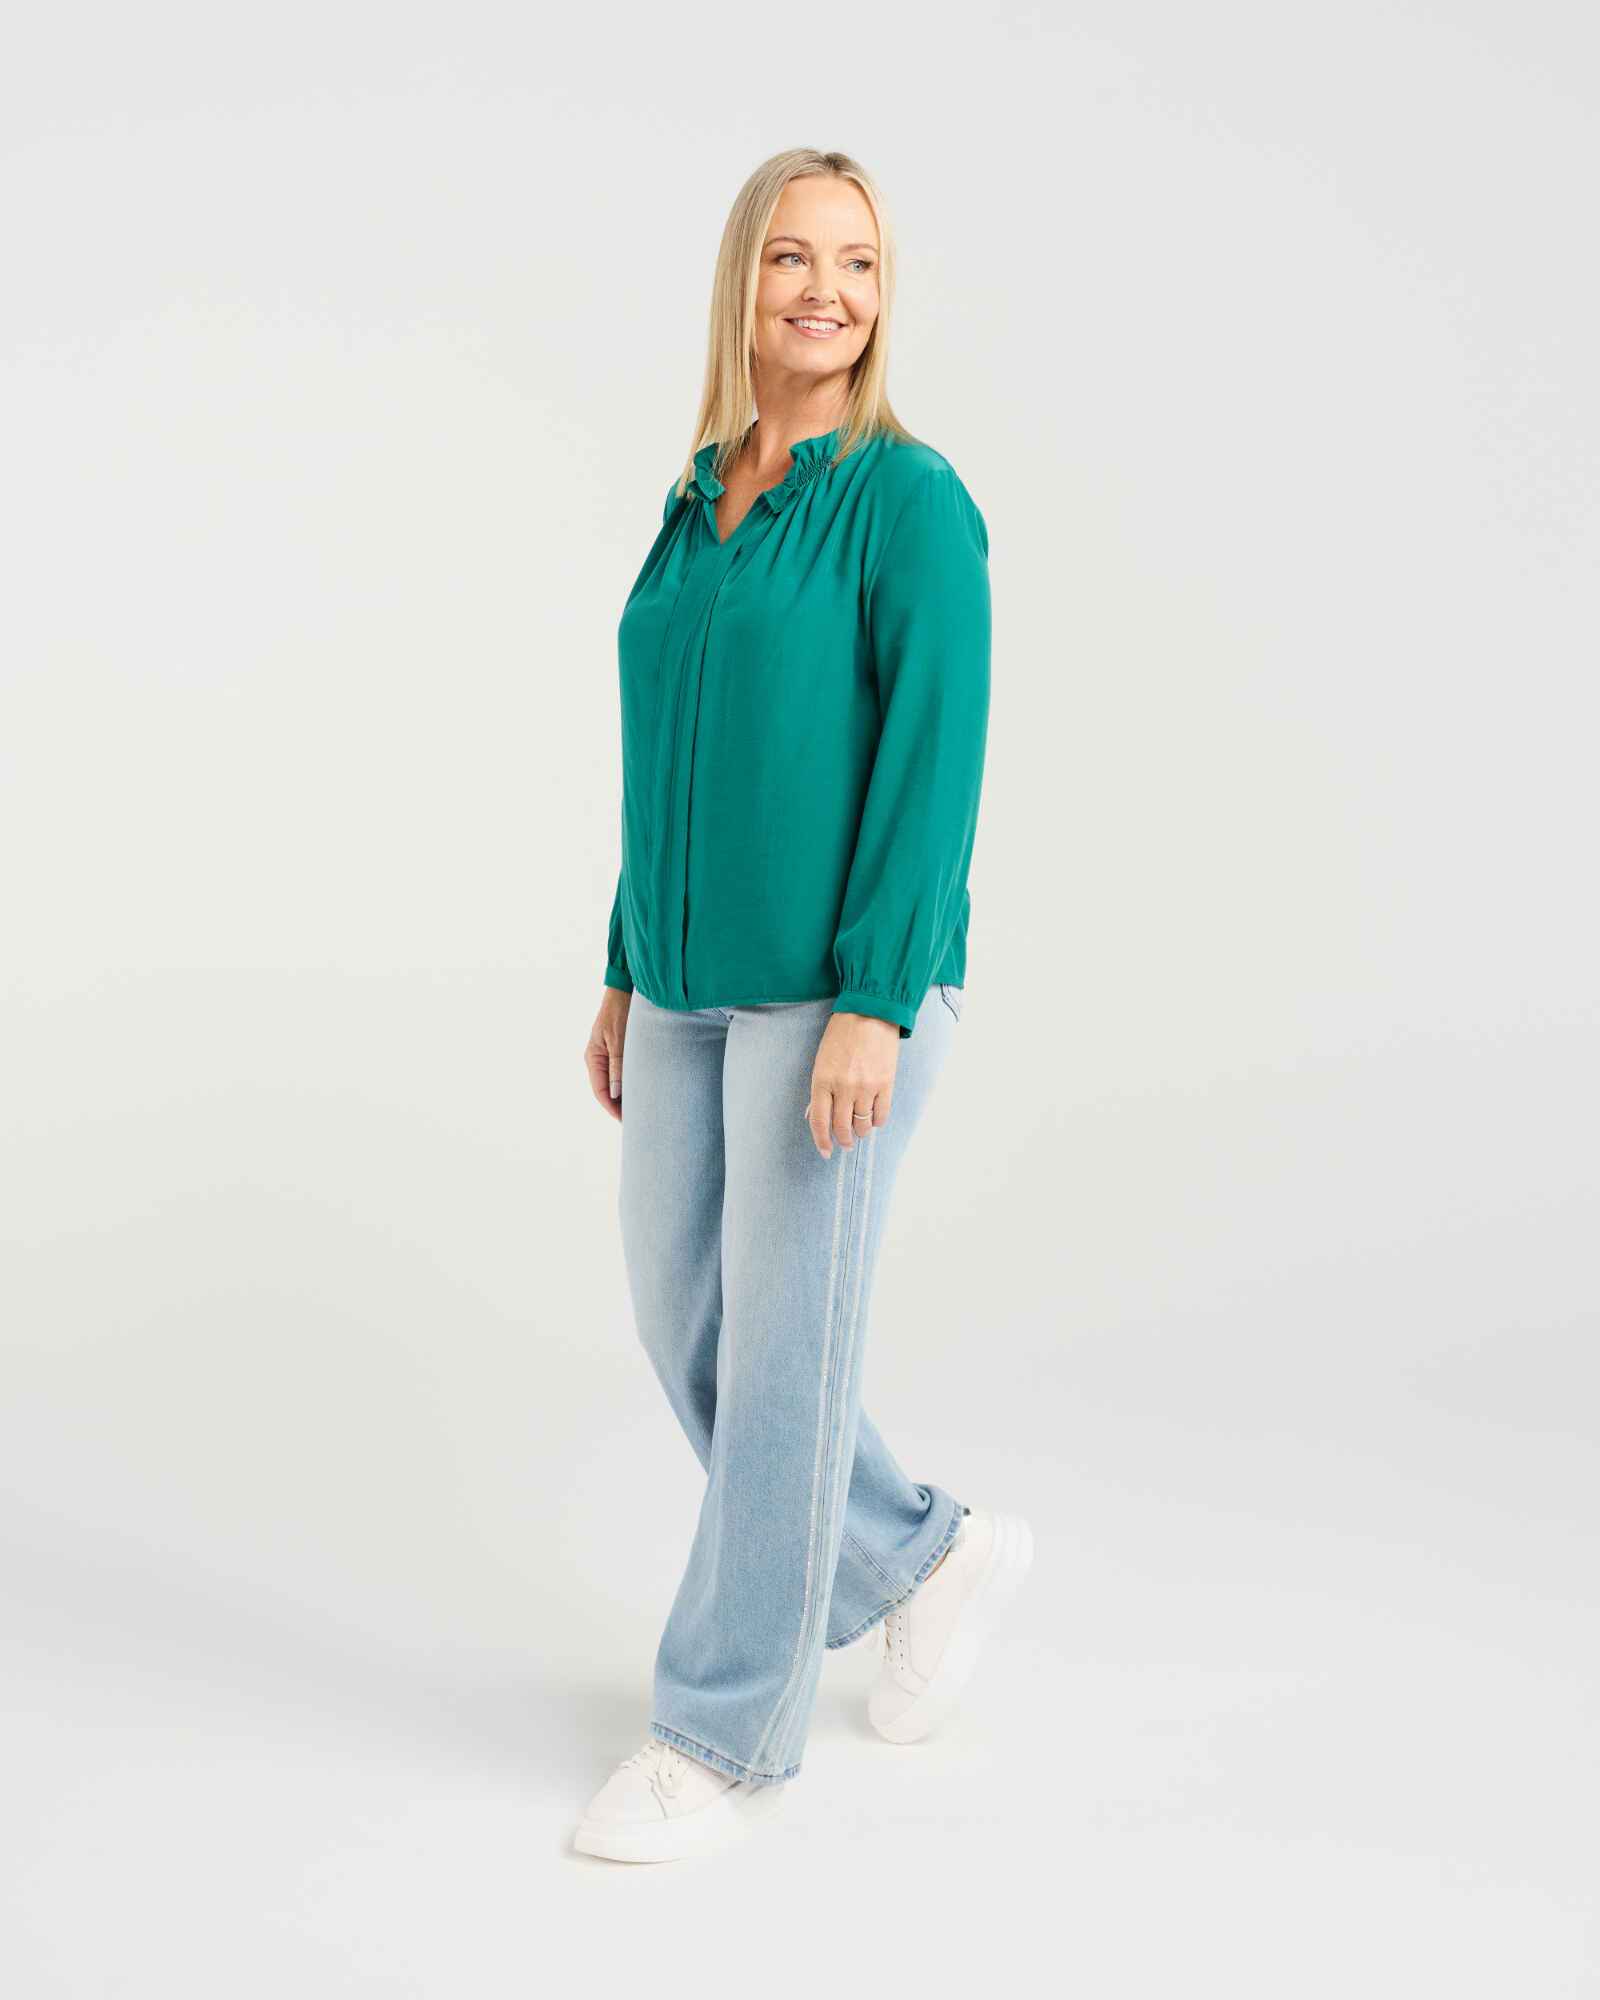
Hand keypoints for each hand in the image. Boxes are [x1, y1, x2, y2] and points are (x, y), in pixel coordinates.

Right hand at [585, 988, 630, 1121]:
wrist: (624, 990)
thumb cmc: (621, 1012)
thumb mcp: (619, 1040)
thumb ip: (618, 1066)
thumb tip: (614, 1094)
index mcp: (593, 1058)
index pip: (600, 1092)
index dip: (612, 1108)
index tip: (626, 1120)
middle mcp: (597, 1059)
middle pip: (606, 1091)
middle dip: (619, 1106)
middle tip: (636, 1120)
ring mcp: (606, 1055)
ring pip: (613, 1083)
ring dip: (624, 1096)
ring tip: (640, 1109)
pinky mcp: (617, 1051)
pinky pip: (620, 1073)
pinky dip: (628, 1083)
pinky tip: (640, 1090)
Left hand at [805, 1012, 899, 1157]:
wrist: (870, 1012)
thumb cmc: (842, 1034)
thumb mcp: (821, 1060)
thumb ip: (819, 1089)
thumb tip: (814, 1115)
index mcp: (822, 1080)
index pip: (819, 1121)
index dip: (822, 1141)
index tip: (825, 1151)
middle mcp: (843, 1087)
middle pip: (842, 1128)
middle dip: (843, 1140)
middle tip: (845, 1144)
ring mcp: (866, 1087)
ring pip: (863, 1125)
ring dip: (861, 1132)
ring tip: (860, 1130)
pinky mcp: (886, 1083)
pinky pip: (882, 1115)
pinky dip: (877, 1121)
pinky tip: (874, 1119)